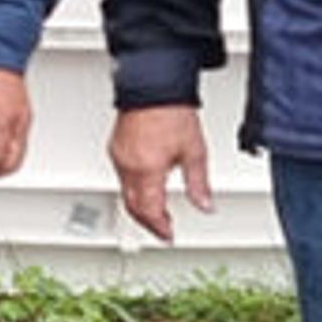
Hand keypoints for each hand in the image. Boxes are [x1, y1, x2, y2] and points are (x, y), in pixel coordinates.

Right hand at [109, 102, 213, 242]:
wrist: (154, 87)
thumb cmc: (172, 113)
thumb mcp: (194, 152)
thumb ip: (198, 184)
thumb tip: (205, 205)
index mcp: (147, 169)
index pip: (149, 210)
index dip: (159, 227)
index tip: (168, 234)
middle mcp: (128, 165)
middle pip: (132, 206)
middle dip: (148, 222)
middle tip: (162, 229)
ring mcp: (119, 156)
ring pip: (125, 192)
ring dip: (140, 206)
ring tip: (157, 211)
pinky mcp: (116, 148)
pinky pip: (122, 176)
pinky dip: (134, 189)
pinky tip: (146, 187)